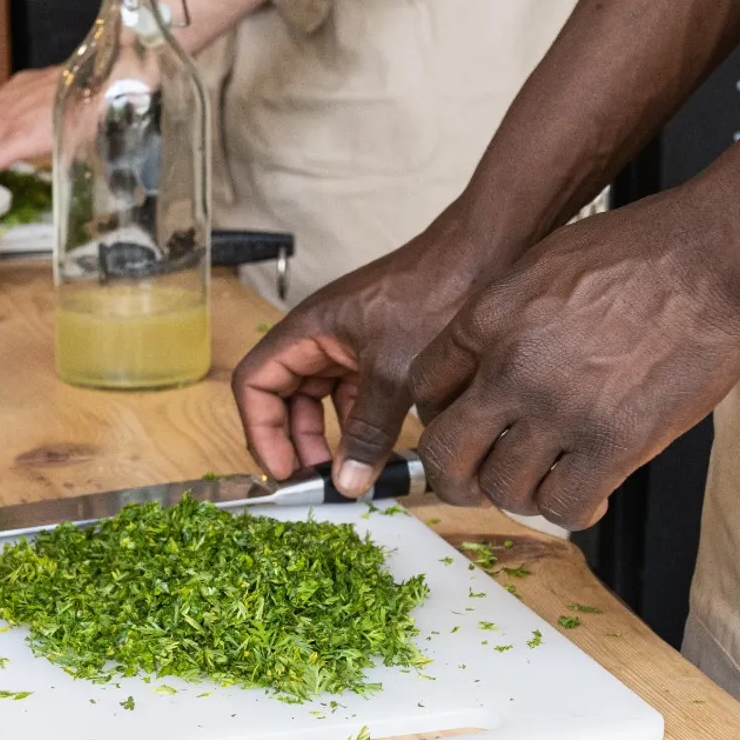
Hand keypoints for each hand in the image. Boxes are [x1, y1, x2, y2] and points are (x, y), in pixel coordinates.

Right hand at [232, 240, 492, 496]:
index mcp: (307, 330)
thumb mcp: (394, 373)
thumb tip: (347, 482)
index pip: (255, 383)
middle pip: (285, 397)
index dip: (261, 430)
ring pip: (321, 401)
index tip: (285, 469)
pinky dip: (360, 425)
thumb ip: (367, 431)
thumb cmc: (433, 293)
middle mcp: (320, 336)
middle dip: (296, 442)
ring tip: (350, 474)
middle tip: (318, 482)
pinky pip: (354, 397)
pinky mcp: (378, 353)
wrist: (485, 256)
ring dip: (329, 438)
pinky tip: (378, 452)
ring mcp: (349, 345)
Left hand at [409, 192, 739, 527]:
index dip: (438, 417)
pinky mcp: (613, 442)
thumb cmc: (639, 250)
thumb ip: (501, 319)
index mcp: (485, 321)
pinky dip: (570, 510)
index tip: (463, 427)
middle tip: (475, 482)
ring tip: (544, 483)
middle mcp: (509, 370)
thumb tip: (482, 366)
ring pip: (502, 489)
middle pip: (444, 453)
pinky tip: (588, 495)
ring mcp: (559, 410)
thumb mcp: (542, 265)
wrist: (712, 258)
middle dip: (453, 477)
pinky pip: (564, 505)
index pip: (424, 390)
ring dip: (518, 495)